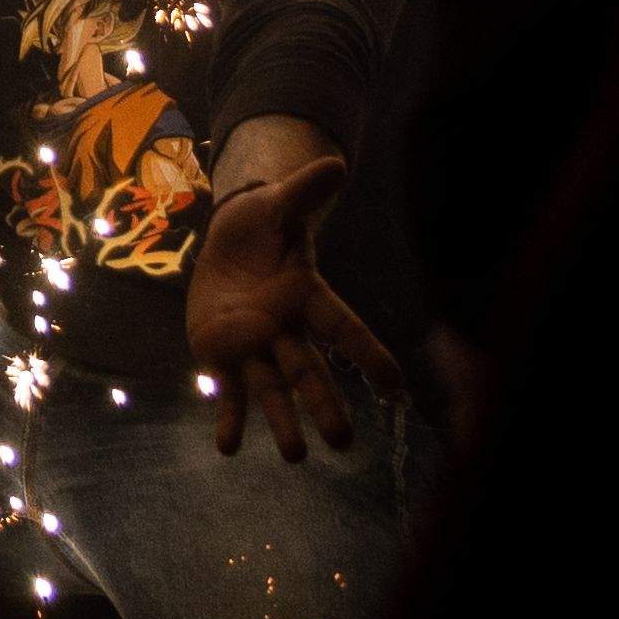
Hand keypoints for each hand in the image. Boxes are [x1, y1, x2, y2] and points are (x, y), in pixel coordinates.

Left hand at [185, 150, 402, 459]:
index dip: (368, 355)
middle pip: (310, 371)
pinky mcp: (222, 355)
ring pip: (273, 390)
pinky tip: (228, 446)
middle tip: (344, 444)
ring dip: (283, 423)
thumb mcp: (279, 205)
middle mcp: (286, 329)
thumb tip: (336, 161)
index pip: (343, 328)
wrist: (230, 241)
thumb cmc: (264, 224)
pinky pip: (228, 392)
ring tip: (295, 457)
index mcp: (306, 296)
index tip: (395, 387)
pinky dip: (230, 420)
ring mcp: (255, 346)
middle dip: (325, 405)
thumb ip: (304, 192)